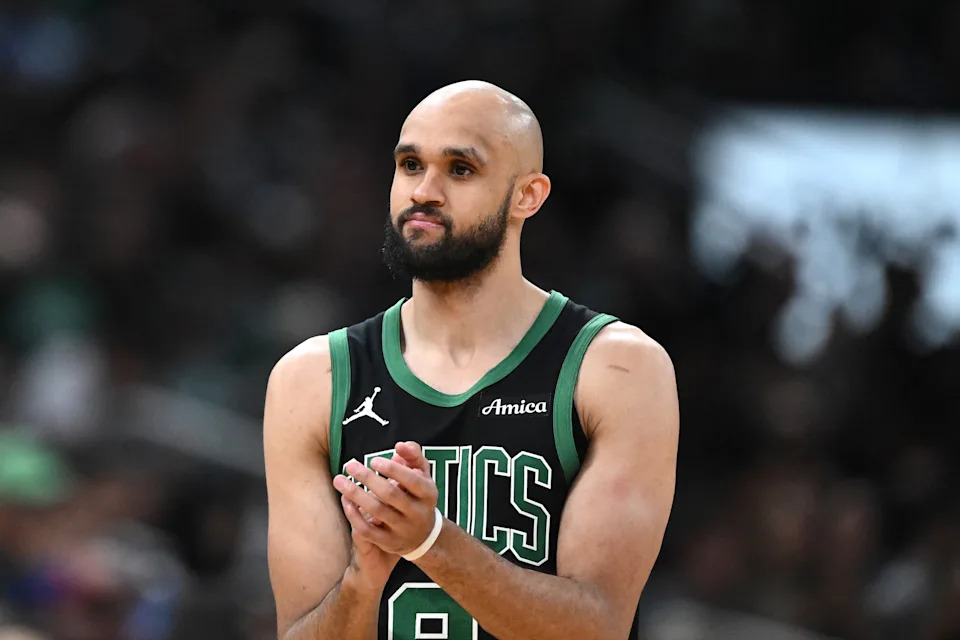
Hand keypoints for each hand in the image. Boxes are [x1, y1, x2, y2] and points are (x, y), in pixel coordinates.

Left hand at [338, 446, 412, 589]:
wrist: (423, 535)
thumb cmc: (418, 495)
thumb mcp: (423, 474)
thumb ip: (413, 456)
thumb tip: (399, 447)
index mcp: (428, 494)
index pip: (412, 480)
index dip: (393, 469)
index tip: (373, 460)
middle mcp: (418, 514)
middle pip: (391, 494)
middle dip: (368, 478)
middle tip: (350, 465)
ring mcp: (403, 530)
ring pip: (377, 511)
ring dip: (355, 494)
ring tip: (339, 480)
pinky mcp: (389, 543)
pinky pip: (368, 531)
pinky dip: (354, 515)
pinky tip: (345, 501)